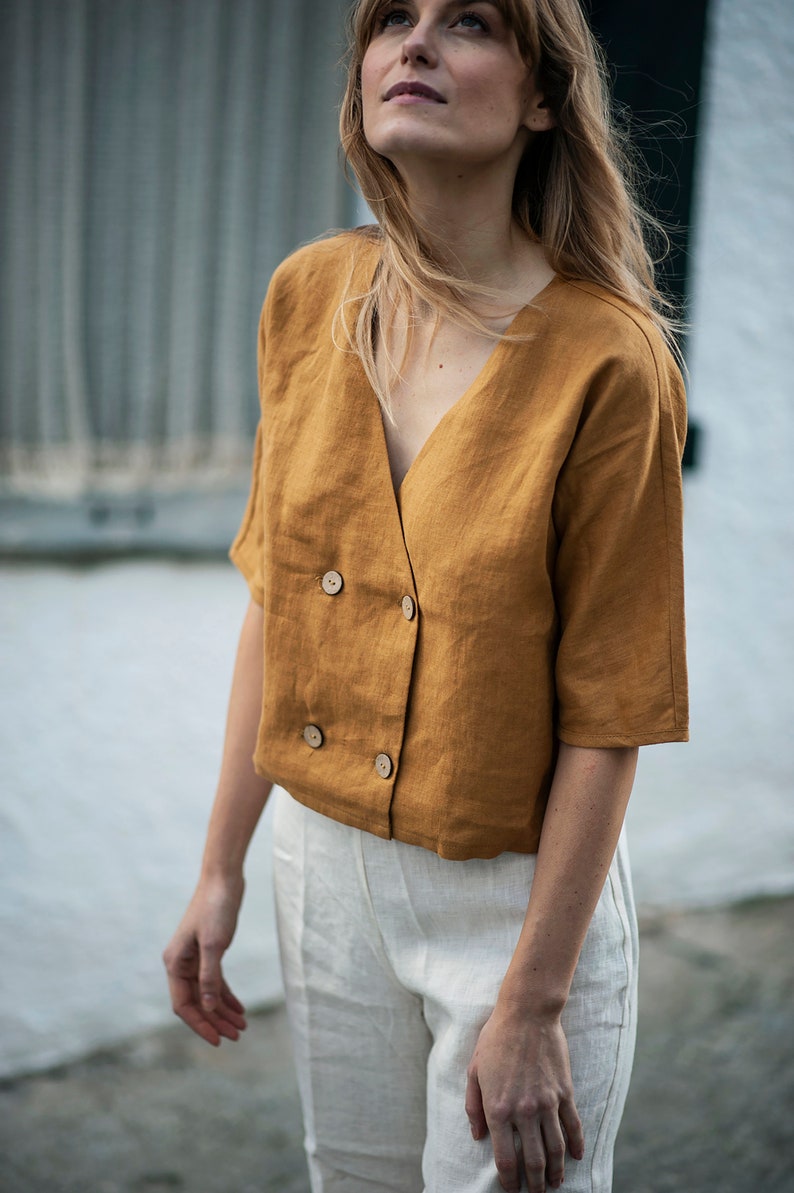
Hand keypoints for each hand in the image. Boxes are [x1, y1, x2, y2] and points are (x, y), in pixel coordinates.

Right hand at [162, 874, 247, 1046]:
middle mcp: (181, 963)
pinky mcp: (209, 951)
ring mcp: (194, 958)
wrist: (223, 879)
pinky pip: (215, 981)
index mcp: (175, 963)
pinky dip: (227, 995)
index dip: (200, 1024)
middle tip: (237, 1036)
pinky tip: (240, 1008)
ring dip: (223, 1011)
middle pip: (197, 1002)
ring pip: (207, 994)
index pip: (184, 1005)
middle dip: (215, 1021)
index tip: (218, 1041)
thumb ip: (210, 978)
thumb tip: (209, 1008)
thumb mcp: (214, 945)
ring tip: (242, 1027)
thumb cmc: (216, 908)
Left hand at [465, 1004, 583, 1191]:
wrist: (527, 1013)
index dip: (509, 1180)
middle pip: (533, 1161)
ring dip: (555, 1172)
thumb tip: (478, 1135)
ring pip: (556, 1150)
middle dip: (534, 1184)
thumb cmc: (495, 1039)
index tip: (510, 1189)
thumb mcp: (474, 1070)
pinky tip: (576, 1158)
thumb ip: (474, 1106)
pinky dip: (576, 1145)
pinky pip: (574, 1126)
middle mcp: (524, 1111)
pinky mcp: (565, 1092)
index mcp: (498, 1109)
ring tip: (554, 1184)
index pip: (505, 1159)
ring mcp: (547, 1103)